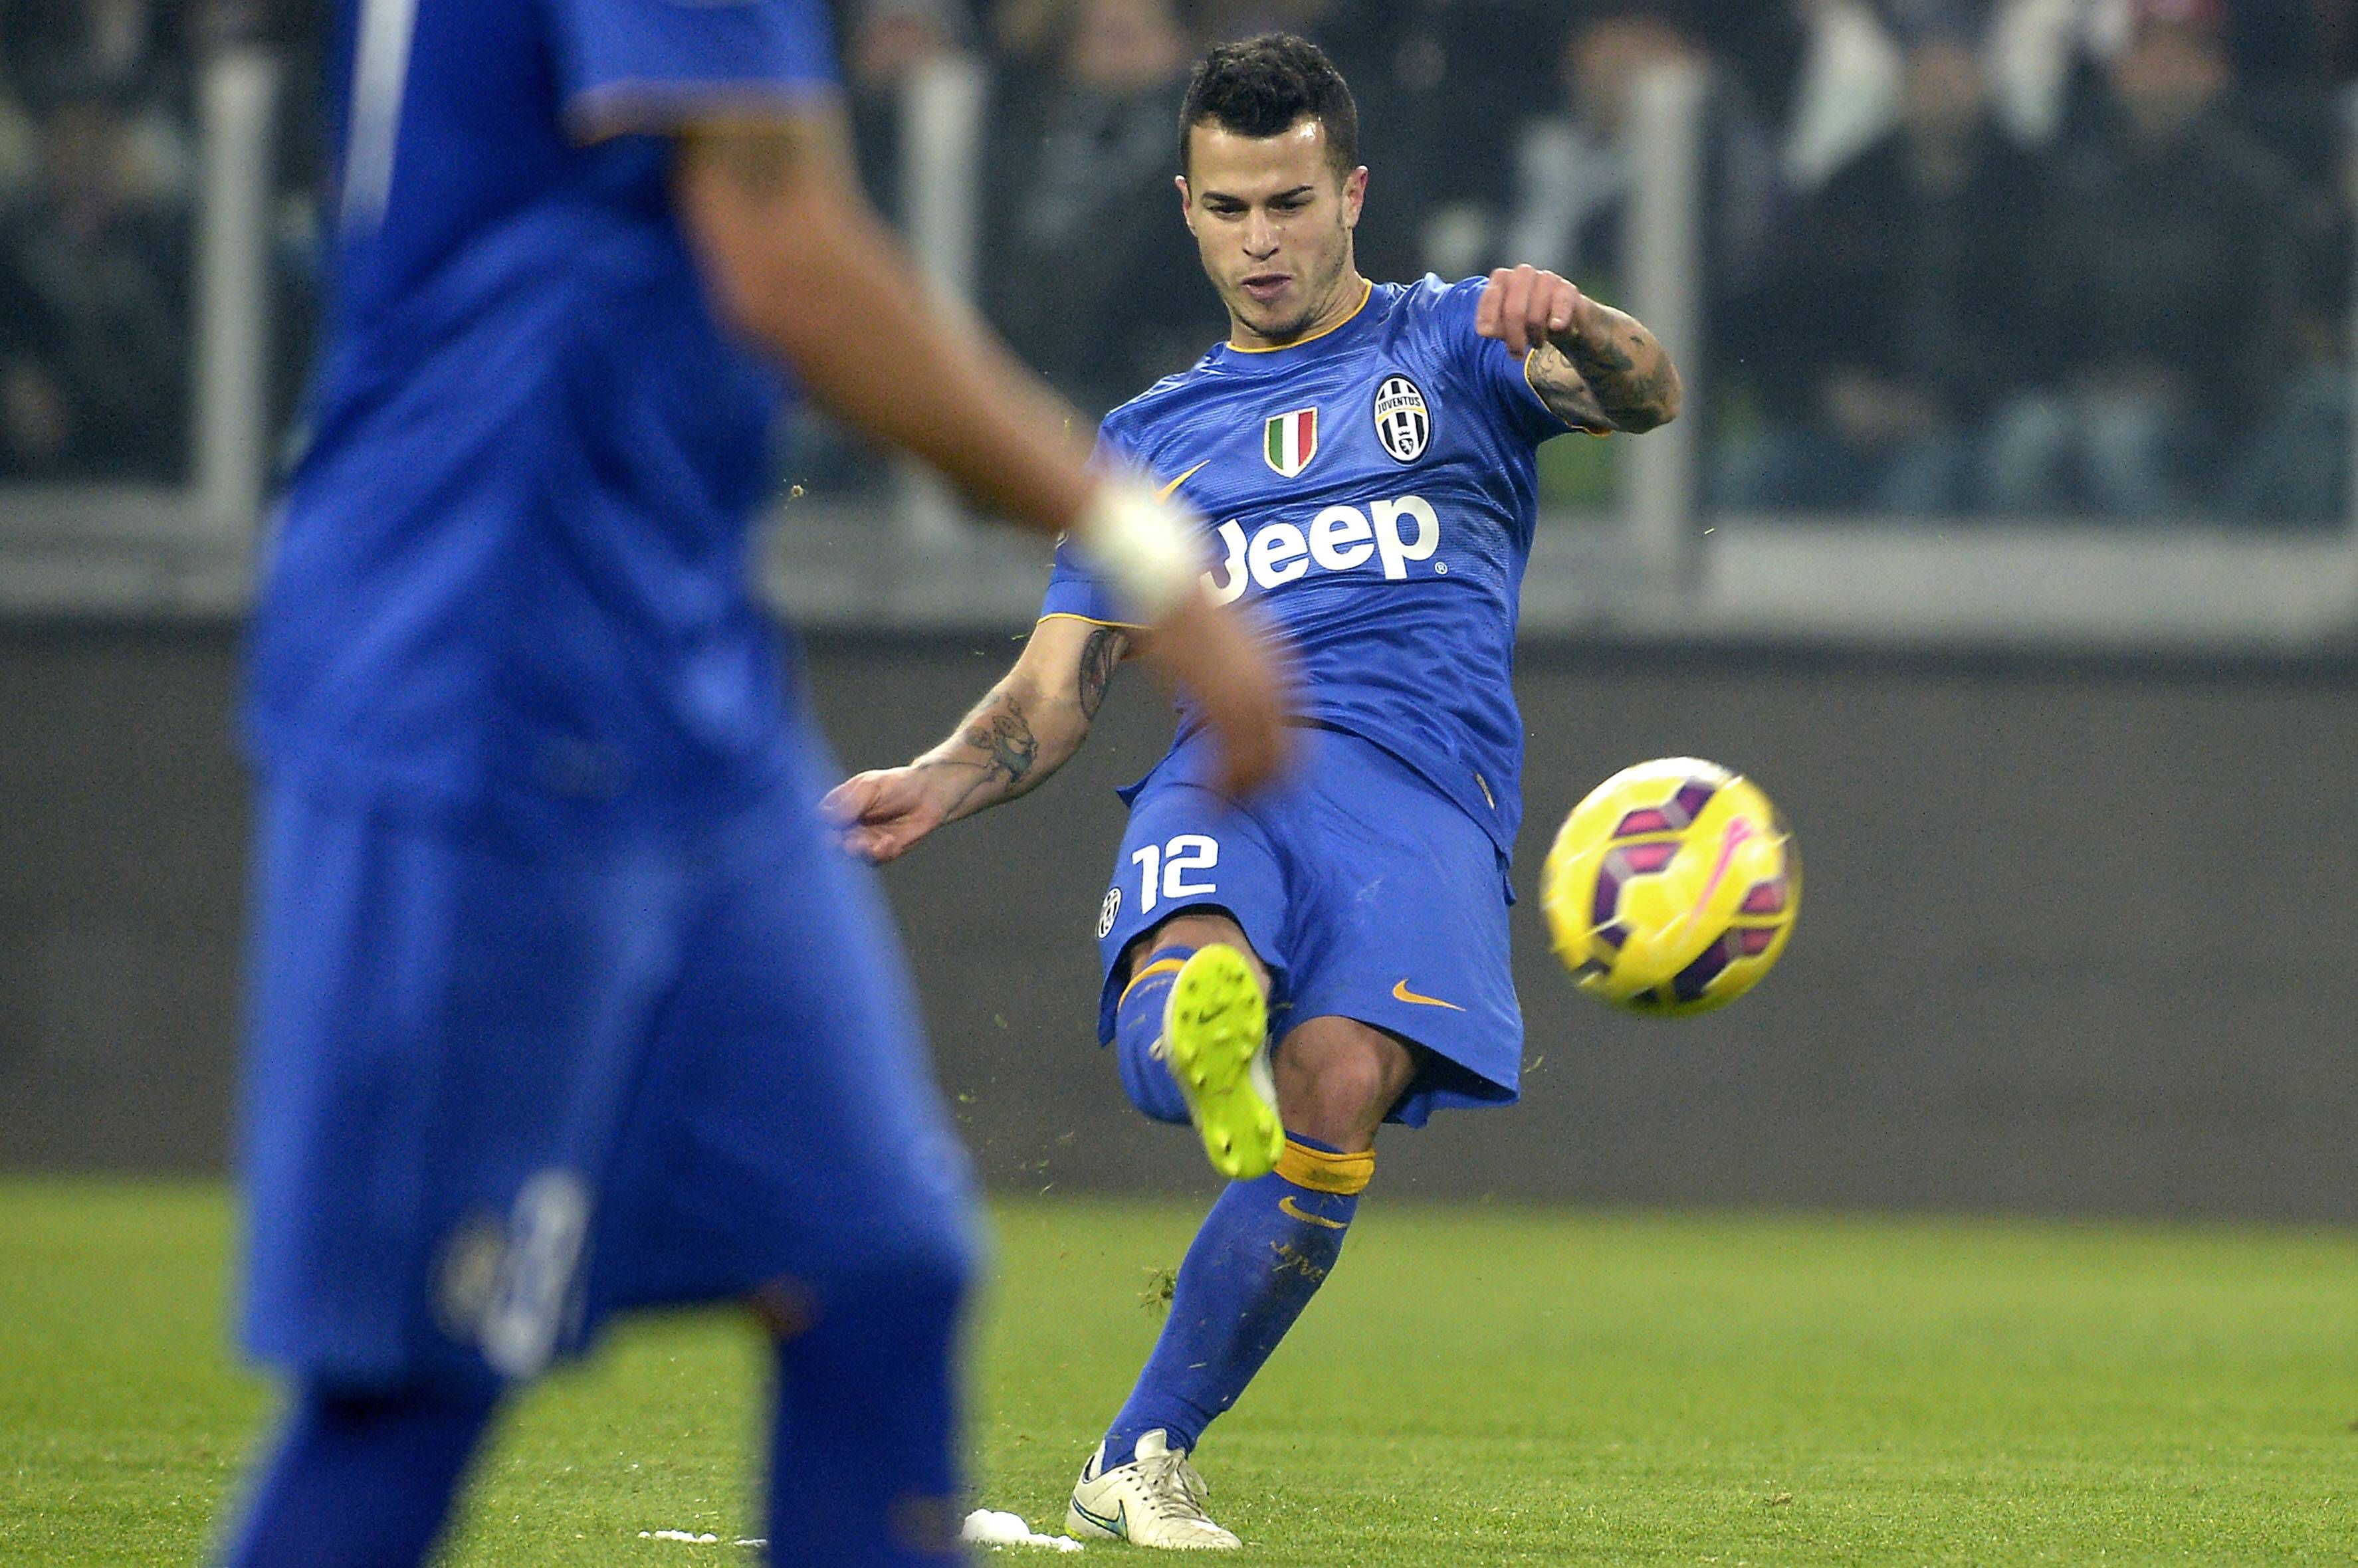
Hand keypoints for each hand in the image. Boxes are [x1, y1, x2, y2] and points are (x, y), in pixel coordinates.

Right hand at [821, 765, 950, 863]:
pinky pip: (874, 860)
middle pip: (830, 841)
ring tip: (869, 843)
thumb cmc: (897, 785)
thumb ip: (850, 803)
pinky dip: (880, 853)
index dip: (817, 827)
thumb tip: (825, 819)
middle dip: (835, 844)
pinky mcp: (881, 852)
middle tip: (843, 841)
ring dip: (858, 850)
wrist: (929, 795)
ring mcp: (863, 840)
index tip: (825, 829)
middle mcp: (847, 825)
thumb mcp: (870, 787)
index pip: (819, 820)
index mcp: (838, 806)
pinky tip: (889, 842)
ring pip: (851, 853)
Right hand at [1140, 592, 1292, 797]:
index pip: (1300, 731)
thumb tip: (1237, 701)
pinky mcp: (1218, 704)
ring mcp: (1248, 696)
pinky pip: (1228, 758)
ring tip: (1225, 807)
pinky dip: (1221, 783)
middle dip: (1268, 785)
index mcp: (1285, 668)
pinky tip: (1210, 796)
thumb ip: (1247, 674)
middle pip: (1285, 755)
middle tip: (1247, 801)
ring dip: (1243, 790)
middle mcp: (1275, 686)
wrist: (1175, 588)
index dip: (1285, 763)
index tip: (1270, 781)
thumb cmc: (1196, 608)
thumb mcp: (1239, 641)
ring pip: (1258, 762)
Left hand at [1475, 264, 1594, 359]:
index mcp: (1505, 279)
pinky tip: (1555, 327)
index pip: (1492, 293)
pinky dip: (1558, 316)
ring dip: (1535, 334)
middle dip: (1513, 334)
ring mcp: (1547, 279)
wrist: (1563, 323)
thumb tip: (1486, 330)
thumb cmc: (1527, 323)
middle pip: (1514, 308)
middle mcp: (1524, 274)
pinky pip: (1561, 303)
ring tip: (1537, 343)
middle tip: (1516, 353)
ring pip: (1535, 312)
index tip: (1487, 334)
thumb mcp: (1506, 327)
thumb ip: (1494, 327)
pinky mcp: (1568, 290)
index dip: (1488, 315)